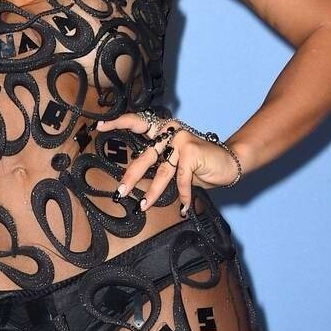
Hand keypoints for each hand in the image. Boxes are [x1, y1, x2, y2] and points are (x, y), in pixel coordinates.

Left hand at [94, 114, 239, 214]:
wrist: (230, 162)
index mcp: (163, 130)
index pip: (137, 122)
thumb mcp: (175, 164)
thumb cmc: (200, 165)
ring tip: (143, 206)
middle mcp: (170, 132)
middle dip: (132, 176)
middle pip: (145, 156)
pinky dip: (183, 196)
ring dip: (152, 192)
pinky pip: (181, 181)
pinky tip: (183, 207)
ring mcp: (181, 141)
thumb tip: (133, 180)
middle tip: (120, 191)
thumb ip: (158, 165)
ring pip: (161, 172)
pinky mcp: (191, 152)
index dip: (119, 123)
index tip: (100, 126)